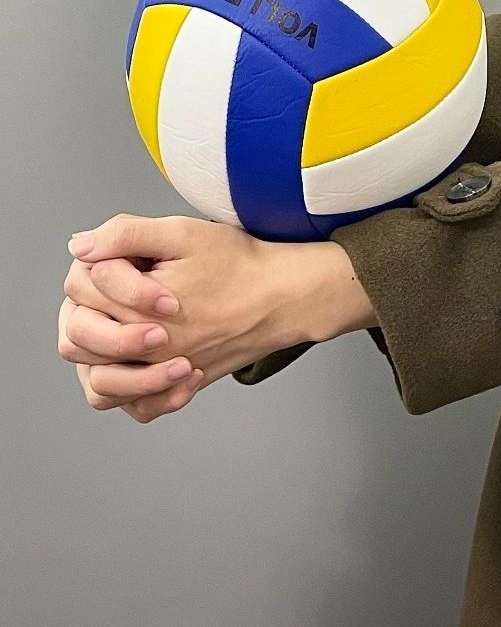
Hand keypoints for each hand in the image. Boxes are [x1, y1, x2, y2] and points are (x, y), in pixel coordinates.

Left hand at [60, 213, 376, 420]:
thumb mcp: (182, 233)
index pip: (82, 289)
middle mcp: (148, 351)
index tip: (130, 257)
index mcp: (140, 311)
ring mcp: (164, 375)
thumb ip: (124, 234)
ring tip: (118, 325)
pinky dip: (131, 391)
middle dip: (90, 306)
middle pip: (77, 337)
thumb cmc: (240, 265)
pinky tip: (142, 359)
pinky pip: (139, 408)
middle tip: (118, 289)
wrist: (283, 296)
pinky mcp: (182, 389)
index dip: (99, 263)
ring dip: (99, 353)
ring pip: (99, 382)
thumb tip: (79, 247)